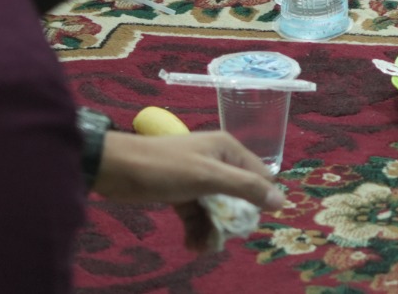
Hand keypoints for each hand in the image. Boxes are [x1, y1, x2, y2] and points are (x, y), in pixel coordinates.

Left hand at [92, 129, 283, 254]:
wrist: (116, 169)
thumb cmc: (165, 168)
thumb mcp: (208, 177)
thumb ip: (245, 188)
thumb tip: (281, 201)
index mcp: (228, 150)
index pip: (259, 176)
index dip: (258, 201)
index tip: (247, 224)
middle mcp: (218, 161)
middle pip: (238, 195)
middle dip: (231, 220)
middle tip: (221, 239)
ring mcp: (198, 177)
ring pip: (217, 208)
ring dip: (212, 229)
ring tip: (201, 248)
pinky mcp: (181, 192)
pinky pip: (198, 213)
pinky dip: (196, 229)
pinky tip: (191, 245)